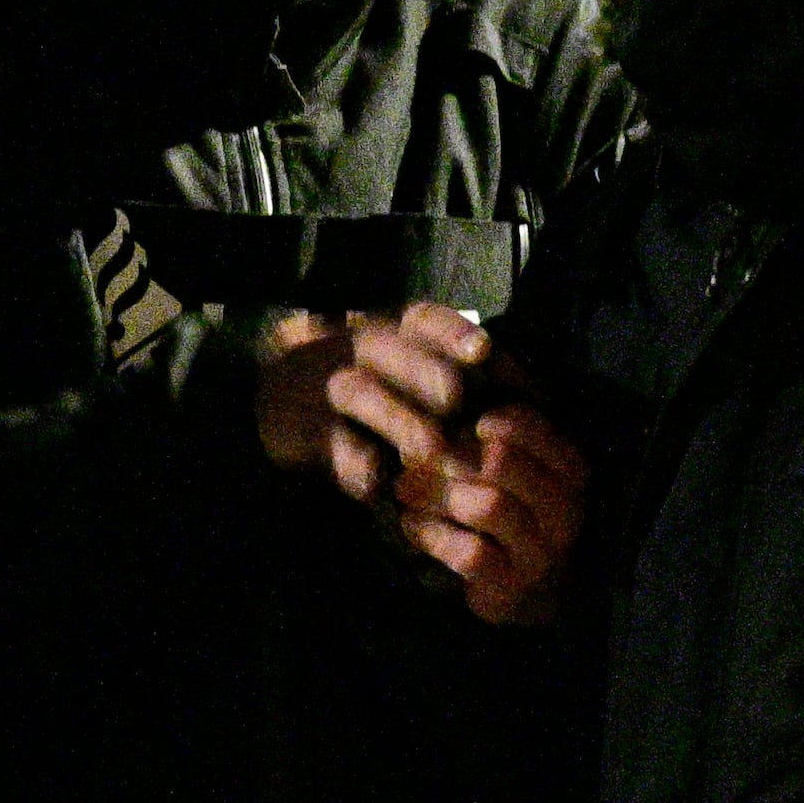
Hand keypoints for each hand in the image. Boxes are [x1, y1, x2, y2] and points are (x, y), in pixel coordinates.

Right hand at [259, 299, 486, 501]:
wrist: (273, 399)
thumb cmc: (365, 386)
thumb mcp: (401, 365)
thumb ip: (457, 376)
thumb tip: (529, 400)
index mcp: (389, 330)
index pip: (421, 319)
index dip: (450, 331)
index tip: (483, 349)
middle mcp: (356, 350)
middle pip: (387, 347)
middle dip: (423, 370)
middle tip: (455, 396)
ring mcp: (326, 388)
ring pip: (360, 393)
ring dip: (397, 419)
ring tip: (428, 448)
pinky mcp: (304, 429)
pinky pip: (331, 446)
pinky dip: (352, 465)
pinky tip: (375, 484)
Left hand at [395, 400, 589, 626]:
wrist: (528, 588)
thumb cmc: (509, 507)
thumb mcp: (511, 463)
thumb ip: (491, 427)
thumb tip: (457, 385)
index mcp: (569, 469)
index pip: (532, 427)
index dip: (488, 421)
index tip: (461, 424)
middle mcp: (564, 509)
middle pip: (501, 464)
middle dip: (447, 457)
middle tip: (410, 458)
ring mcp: (541, 551)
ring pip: (487, 506)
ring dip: (435, 494)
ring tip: (405, 490)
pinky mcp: (512, 587)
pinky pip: (471, 553)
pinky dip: (433, 535)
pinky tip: (413, 525)